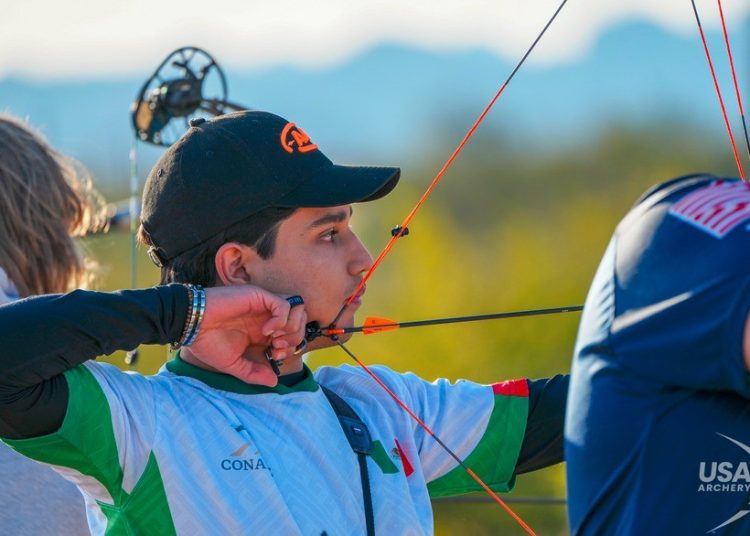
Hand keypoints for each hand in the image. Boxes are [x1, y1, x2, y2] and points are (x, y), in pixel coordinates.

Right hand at [184, 285, 306, 385]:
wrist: (190, 326)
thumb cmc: (208, 343)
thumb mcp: (233, 364)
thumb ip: (254, 372)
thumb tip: (275, 382)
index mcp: (264, 331)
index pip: (293, 334)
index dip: (291, 347)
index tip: (274, 356)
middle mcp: (267, 316)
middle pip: (301, 321)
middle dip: (294, 338)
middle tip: (276, 348)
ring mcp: (264, 305)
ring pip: (297, 310)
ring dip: (291, 327)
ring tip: (273, 338)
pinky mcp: (258, 296)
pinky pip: (284, 304)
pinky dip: (281, 319)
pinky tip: (266, 330)